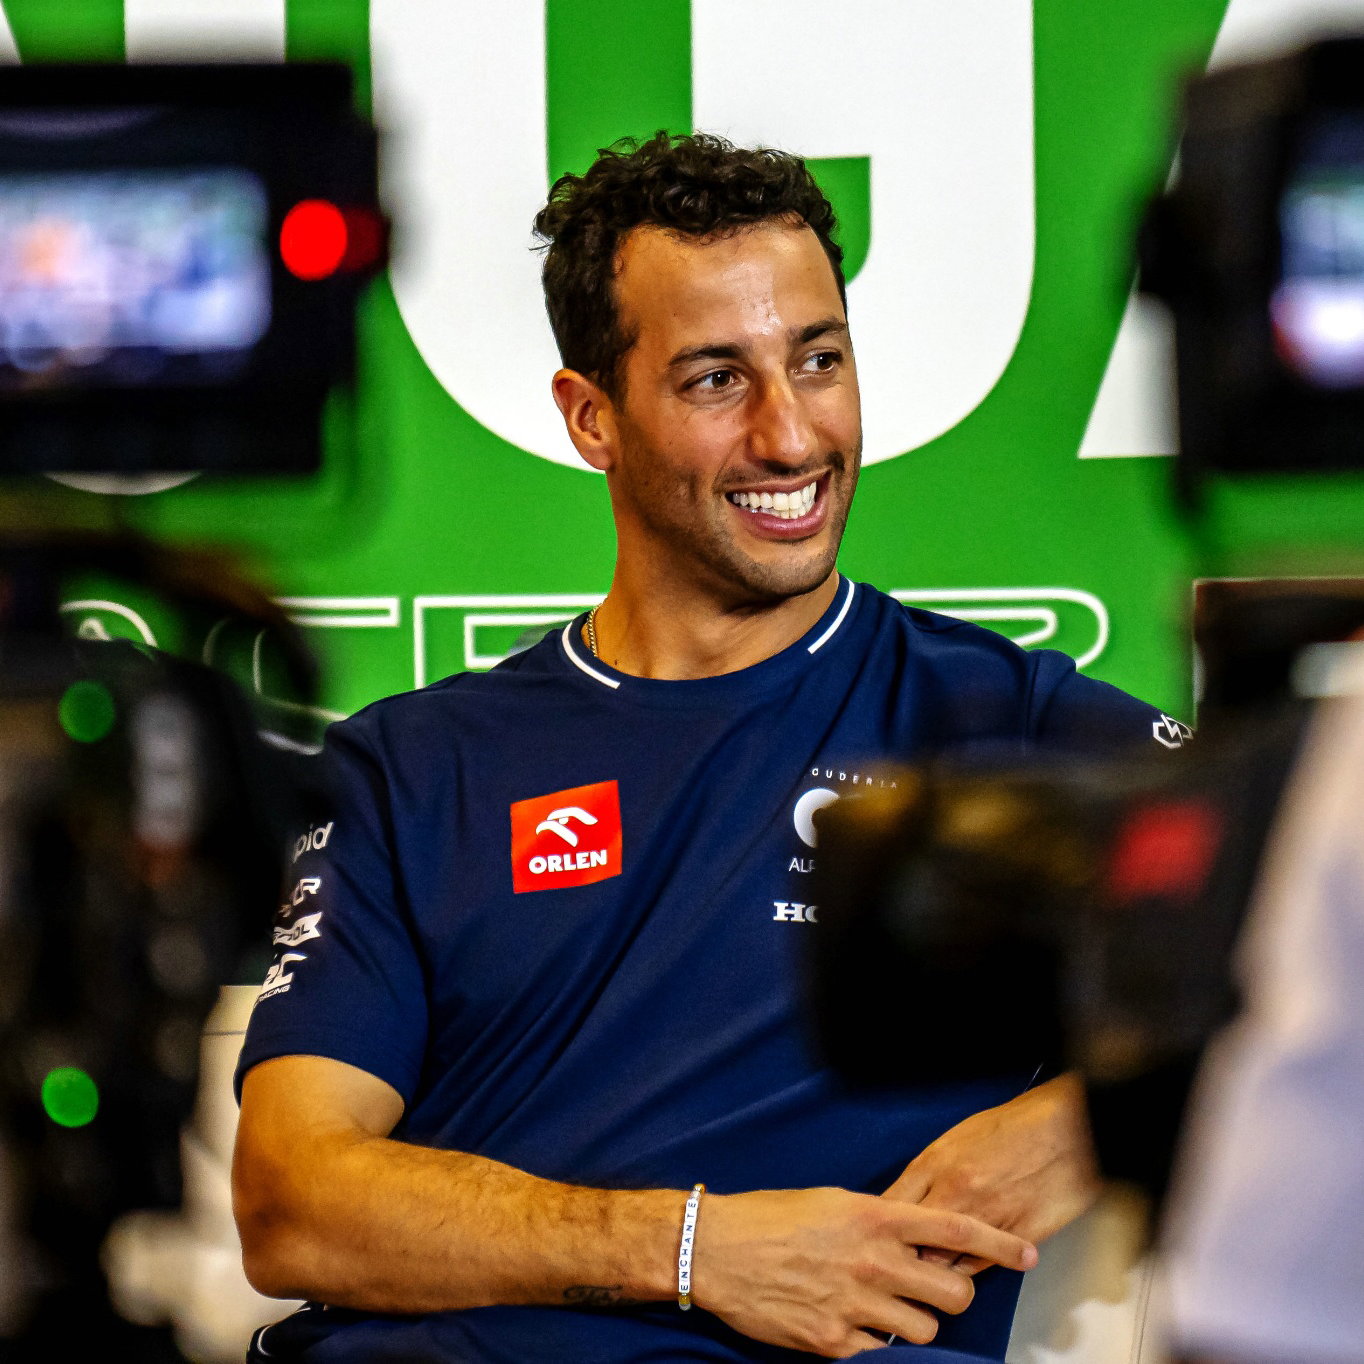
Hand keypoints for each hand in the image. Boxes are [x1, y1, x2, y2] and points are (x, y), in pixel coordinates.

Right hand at [692, 1185, 1036, 1357]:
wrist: (716, 1250)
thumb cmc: (771, 1217)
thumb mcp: (832, 1203)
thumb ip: (878, 1221)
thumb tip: (911, 1239)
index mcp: (875, 1217)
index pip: (956, 1232)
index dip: (999, 1244)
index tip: (1024, 1252)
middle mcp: (874, 1261)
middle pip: (955, 1296)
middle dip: (952, 1297)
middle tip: (932, 1293)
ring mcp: (856, 1304)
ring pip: (925, 1332)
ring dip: (914, 1325)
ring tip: (886, 1310)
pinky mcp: (834, 1342)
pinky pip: (880, 1354)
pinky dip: (874, 1344)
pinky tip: (851, 1324)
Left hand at [884, 1074, 1100, 1271]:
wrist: (1067, 1128)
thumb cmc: (1012, 1127)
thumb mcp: (958, 1137)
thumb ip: (931, 1170)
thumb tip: (909, 1197)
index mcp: (936, 1163)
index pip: (891, 1205)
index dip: (878, 1225)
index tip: (874, 1236)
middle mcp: (955, 1193)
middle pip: (910, 1240)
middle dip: (899, 1254)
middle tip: (894, 1263)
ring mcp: (986, 1218)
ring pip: (943, 1262)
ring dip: (931, 1270)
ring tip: (923, 1277)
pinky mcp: (1015, 1239)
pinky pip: (979, 1267)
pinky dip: (965, 1272)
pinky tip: (958, 1273)